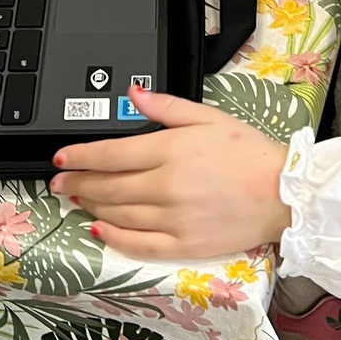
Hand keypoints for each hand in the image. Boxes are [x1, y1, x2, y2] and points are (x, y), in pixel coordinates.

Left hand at [51, 89, 292, 259]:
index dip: (80, 156)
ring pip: (118, 214)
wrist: (282, 193)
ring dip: (91, 205)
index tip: (61, 157)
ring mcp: (173, 219)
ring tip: (75, 198)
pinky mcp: (184, 246)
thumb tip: (132, 94)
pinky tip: (99, 228)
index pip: (110, 154)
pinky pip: (139, 245)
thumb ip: (165, 106)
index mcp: (171, 151)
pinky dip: (113, 237)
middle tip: (58, 180)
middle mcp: (167, 187)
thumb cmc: (249, 153)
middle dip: (77, 182)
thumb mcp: (207, 116)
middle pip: (108, 186)